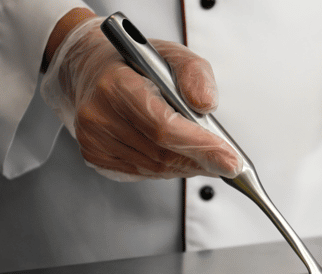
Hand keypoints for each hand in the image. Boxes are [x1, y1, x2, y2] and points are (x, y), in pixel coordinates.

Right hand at [41, 14, 240, 180]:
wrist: (91, 69)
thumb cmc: (134, 63)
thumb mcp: (172, 54)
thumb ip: (194, 73)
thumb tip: (205, 104)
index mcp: (117, 85)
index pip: (163, 126)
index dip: (200, 146)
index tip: (230, 160)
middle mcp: (100, 114)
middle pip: (162, 152)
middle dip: (201, 161)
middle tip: (227, 162)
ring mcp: (94, 138)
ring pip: (155, 167)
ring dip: (187, 167)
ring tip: (207, 159)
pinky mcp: (95, 155)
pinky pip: (142, 172)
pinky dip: (167, 169)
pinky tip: (179, 157)